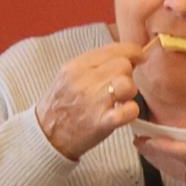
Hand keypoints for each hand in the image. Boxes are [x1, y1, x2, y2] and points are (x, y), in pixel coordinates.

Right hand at [34, 44, 147, 159]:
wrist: (47, 136)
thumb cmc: (61, 106)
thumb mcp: (69, 76)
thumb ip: (94, 64)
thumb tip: (126, 55)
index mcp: (76, 66)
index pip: (114, 49)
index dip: (132, 52)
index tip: (138, 57)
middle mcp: (84, 81)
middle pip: (123, 65)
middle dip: (127, 75)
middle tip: (117, 87)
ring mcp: (93, 101)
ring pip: (128, 84)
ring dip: (129, 92)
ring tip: (119, 100)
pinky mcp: (102, 122)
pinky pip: (129, 110)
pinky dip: (131, 111)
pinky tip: (123, 114)